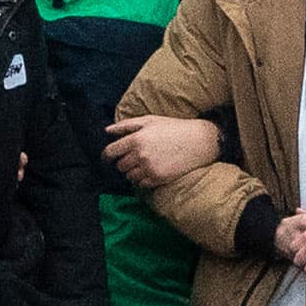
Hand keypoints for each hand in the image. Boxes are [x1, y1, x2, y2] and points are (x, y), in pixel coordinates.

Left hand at [105, 115, 222, 187]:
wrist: (199, 141)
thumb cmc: (174, 128)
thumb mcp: (150, 120)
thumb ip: (126, 125)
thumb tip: (107, 131)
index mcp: (136, 139)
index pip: (110, 152)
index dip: (106, 157)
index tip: (107, 159)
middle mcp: (140, 155)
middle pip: (120, 166)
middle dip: (124, 163)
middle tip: (134, 159)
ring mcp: (149, 168)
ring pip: (129, 177)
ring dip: (133, 172)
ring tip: (145, 165)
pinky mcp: (158, 179)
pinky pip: (141, 184)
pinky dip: (143, 180)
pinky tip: (152, 171)